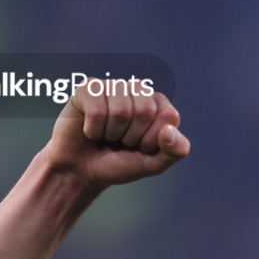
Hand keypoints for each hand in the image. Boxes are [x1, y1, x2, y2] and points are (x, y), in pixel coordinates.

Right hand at [43, 81, 189, 189]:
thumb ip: (174, 152)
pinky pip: (97, 110)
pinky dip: (93, 130)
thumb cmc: (119, 164)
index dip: (153, 139)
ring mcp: (113, 86)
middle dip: (133, 136)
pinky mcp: (88, 88)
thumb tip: (170, 131)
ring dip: (112, 134)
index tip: (141, 147)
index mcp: (157, 105)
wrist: (83, 171)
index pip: (169, 115)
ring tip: (106, 136)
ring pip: (121, 110)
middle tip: (122, 142)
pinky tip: (90, 131)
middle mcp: (137, 90)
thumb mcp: (153, 164)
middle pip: (145, 110)